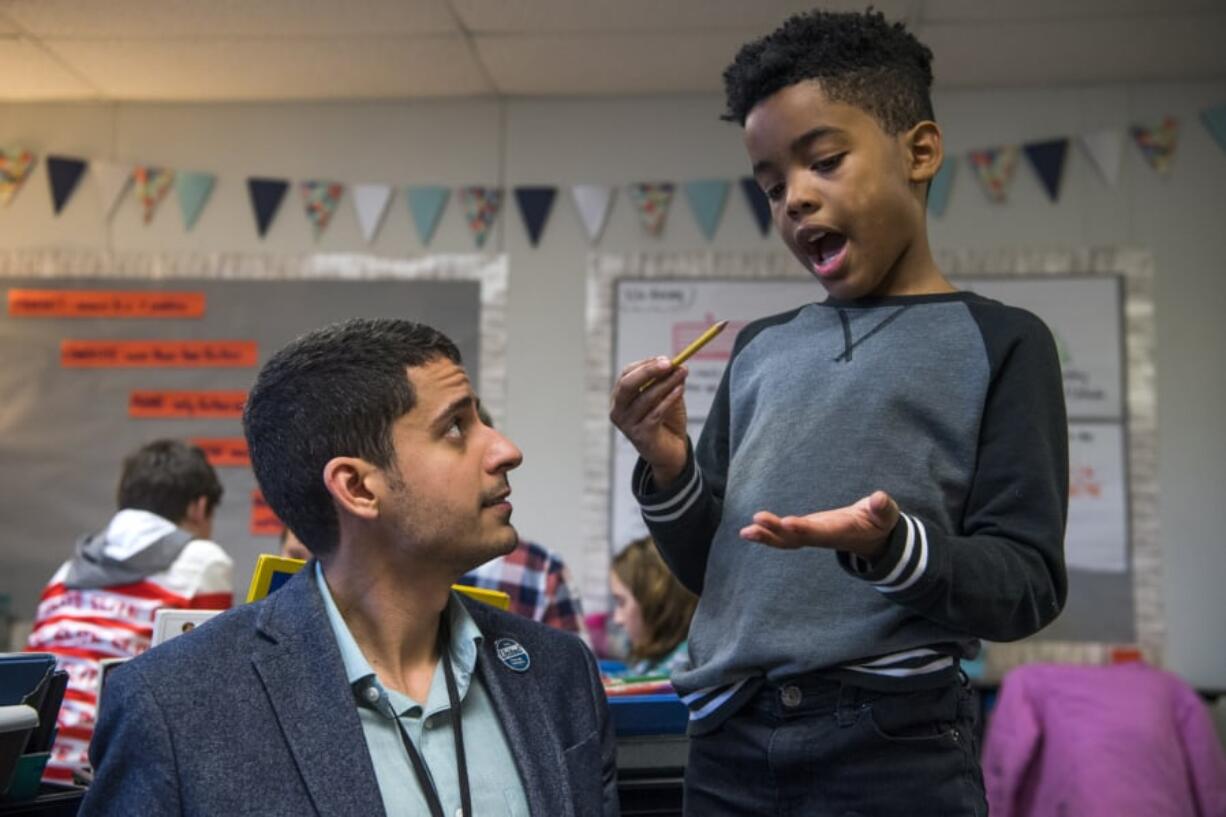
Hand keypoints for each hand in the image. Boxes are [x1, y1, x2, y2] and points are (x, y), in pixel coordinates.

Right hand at [609, 357, 688, 488]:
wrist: (671, 451)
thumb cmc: (666, 421)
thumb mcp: (666, 396)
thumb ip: (668, 381)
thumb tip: (677, 364)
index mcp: (619, 397)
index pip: (627, 374)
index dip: (646, 364)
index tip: (667, 359)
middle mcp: (618, 411)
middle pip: (627, 385)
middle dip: (649, 371)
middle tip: (669, 363)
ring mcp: (627, 425)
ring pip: (646, 398)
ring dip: (666, 383)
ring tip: (683, 374)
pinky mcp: (640, 436)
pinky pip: (655, 413)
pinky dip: (669, 399)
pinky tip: (680, 390)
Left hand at [740, 490, 899, 559]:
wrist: (872, 537)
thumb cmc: (878, 522)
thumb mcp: (885, 516)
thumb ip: (883, 509)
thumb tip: (880, 499)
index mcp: (840, 532)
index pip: (820, 531)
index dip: (805, 528)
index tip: (788, 522)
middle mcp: (822, 536)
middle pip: (797, 538)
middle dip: (777, 531)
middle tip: (756, 522)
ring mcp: (812, 536)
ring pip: (786, 540)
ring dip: (766, 536)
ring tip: (745, 532)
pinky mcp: (806, 532)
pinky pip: (783, 536)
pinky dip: (766, 534)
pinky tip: (748, 531)